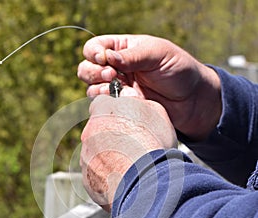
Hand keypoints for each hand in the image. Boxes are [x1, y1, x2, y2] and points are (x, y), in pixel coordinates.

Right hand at [77, 34, 220, 140]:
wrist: (192, 101)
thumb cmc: (178, 70)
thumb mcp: (157, 54)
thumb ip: (132, 56)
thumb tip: (107, 58)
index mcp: (123, 49)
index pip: (95, 48)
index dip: (94, 53)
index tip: (105, 60)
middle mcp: (116, 69)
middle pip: (86, 69)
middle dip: (93, 72)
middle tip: (112, 76)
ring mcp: (118, 90)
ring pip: (91, 89)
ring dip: (98, 89)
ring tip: (118, 89)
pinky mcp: (122, 108)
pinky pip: (103, 107)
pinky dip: (107, 104)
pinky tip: (122, 101)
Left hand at [80, 95, 176, 210]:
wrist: (144, 181)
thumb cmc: (151, 146)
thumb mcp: (155, 112)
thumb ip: (137, 102)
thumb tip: (130, 99)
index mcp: (103, 111)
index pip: (101, 103)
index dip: (114, 112)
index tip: (124, 119)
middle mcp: (89, 133)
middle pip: (97, 130)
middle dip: (111, 135)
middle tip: (131, 145)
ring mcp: (86, 157)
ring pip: (96, 153)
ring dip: (109, 156)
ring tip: (130, 164)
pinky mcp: (87, 179)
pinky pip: (96, 174)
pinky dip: (107, 176)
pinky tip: (124, 178)